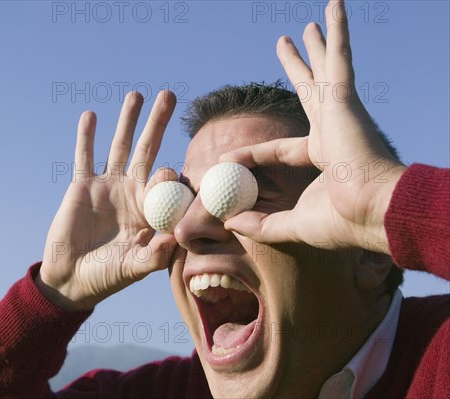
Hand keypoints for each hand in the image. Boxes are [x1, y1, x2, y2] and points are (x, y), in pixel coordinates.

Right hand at [36, 91, 178, 310]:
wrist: (72, 277)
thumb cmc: (107, 276)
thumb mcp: (133, 269)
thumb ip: (154, 256)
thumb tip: (176, 238)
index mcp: (151, 210)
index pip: (167, 185)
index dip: (170, 177)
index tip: (170, 174)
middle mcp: (132, 192)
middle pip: (147, 150)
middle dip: (157, 123)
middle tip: (169, 95)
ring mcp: (108, 186)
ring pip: (120, 146)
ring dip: (127, 121)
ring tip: (136, 94)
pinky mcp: (83, 185)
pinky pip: (85, 156)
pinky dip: (86, 137)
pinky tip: (91, 116)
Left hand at [221, 0, 405, 252]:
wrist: (373, 210)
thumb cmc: (342, 221)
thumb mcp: (292, 224)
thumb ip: (262, 224)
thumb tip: (230, 222)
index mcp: (323, 157)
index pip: (279, 150)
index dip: (251, 154)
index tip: (227, 158)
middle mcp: (332, 130)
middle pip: (309, 93)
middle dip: (298, 71)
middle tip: (288, 49)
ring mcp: (340, 111)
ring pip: (325, 69)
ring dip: (317, 46)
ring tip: (307, 25)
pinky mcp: (345, 97)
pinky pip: (339, 55)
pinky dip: (338, 30)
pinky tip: (333, 4)